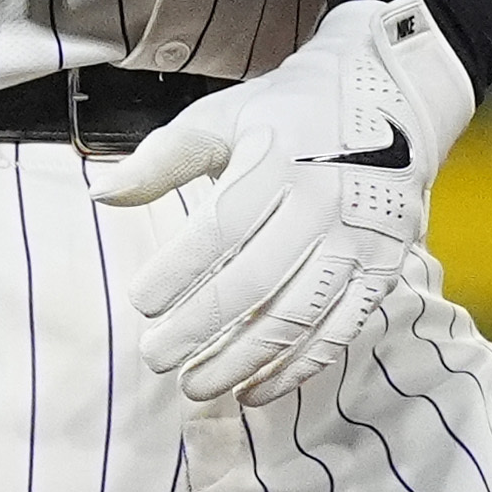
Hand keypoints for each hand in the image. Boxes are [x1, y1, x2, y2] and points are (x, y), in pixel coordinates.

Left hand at [88, 0, 476, 405]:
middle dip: (199, 328)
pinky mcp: (383, 270)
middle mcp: (324, 203)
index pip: (221, 228)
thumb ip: (163, 159)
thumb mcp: (224, 119)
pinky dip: (295, 370)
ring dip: (241, 361)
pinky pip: (338, 333)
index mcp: (280, 161)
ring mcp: (359, 241)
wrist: (391, 101)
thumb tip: (101, 193)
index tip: (139, 303)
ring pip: (296, 317)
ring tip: (194, 386)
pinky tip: (253, 391)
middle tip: (154, 357)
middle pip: (255, 281)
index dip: (178, 271)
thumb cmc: (288, 116)